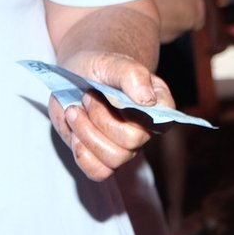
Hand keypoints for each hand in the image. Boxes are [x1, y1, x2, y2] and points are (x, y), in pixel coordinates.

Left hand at [49, 52, 174, 180]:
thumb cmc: (100, 68)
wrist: (78, 75)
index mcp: (158, 108)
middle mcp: (145, 131)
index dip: (131, 115)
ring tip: (74, 111)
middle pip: (132, 142)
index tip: (107, 94)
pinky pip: (99, 172)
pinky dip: (82, 154)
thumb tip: (147, 99)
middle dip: (100, 119)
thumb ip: (132, 75)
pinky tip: (75, 133)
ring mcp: (125, 148)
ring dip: (86, 134)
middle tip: (87, 98)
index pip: (159, 123)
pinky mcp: (104, 158)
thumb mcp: (113, 62)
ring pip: (114, 159)